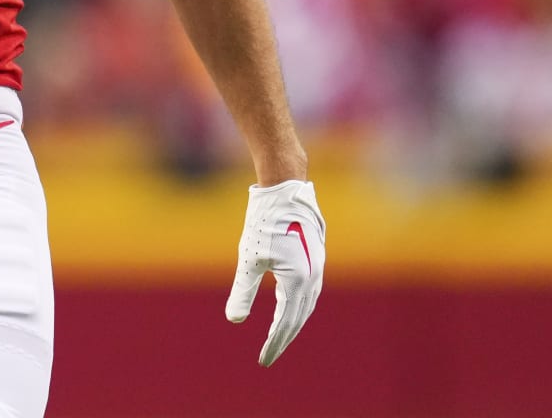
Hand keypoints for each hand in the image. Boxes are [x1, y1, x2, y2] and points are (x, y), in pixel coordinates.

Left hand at [225, 179, 325, 365]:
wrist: (285, 190)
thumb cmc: (264, 222)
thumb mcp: (249, 259)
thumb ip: (243, 291)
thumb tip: (234, 320)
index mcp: (298, 281)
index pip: (286, 323)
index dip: (274, 343)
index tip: (264, 361)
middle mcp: (313, 279)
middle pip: (299, 318)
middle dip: (283, 338)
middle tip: (269, 356)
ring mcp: (317, 269)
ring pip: (306, 306)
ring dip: (292, 323)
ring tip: (277, 338)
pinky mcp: (315, 259)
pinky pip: (308, 292)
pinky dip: (298, 306)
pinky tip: (288, 308)